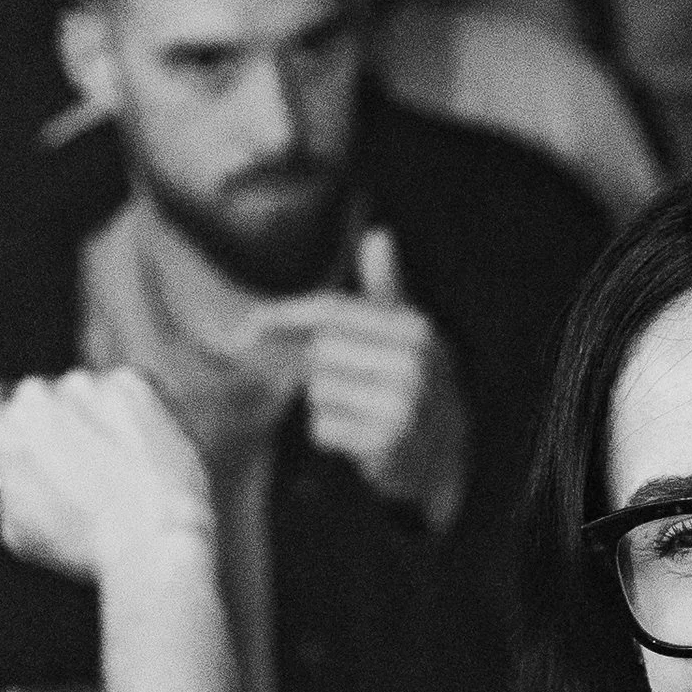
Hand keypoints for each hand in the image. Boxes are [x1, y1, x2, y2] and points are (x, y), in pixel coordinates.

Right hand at [0, 368, 215, 579]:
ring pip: (83, 391)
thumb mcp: (18, 531)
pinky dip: (132, 413)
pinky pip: (124, 390)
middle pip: (36, 394)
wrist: (153, 536)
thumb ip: (3, 489)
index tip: (17, 426)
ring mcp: (84, 384)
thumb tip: (3, 471)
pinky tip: (145, 450)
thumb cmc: (83, 545)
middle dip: (51, 420)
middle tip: (77, 456)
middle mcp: (35, 396)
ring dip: (93, 414)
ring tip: (119, 463)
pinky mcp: (131, 381)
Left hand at [287, 233, 469, 531]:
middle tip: (346, 388)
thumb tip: (378, 234)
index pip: (333, 311)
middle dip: (319, 369)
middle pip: (321, 351)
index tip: (246, 327)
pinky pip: (322, 427)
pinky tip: (358, 438)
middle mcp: (414, 363)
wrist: (446, 458)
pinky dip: (330, 434)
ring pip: (318, 390)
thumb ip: (387, 289)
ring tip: (359, 413)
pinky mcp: (387, 442)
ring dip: (326, 404)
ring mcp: (404, 404)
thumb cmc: (413, 385)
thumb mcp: (407, 336)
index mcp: (415, 328)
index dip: (285, 316)